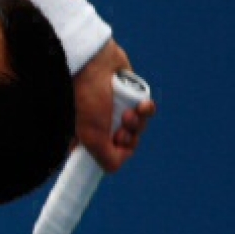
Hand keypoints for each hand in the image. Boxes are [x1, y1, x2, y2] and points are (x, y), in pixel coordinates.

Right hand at [72, 40, 157, 171]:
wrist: (94, 66)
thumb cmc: (87, 100)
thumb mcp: (93, 138)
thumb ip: (107, 159)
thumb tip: (115, 167)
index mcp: (89, 136)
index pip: (110, 154)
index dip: (117, 153)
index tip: (115, 146)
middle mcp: (103, 124)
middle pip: (128, 141)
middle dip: (129, 136)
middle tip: (121, 129)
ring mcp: (118, 110)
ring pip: (139, 126)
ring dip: (138, 122)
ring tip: (130, 113)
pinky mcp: (132, 96)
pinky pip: (147, 110)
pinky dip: (147, 109)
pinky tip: (142, 104)